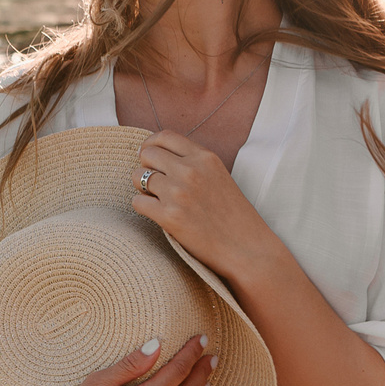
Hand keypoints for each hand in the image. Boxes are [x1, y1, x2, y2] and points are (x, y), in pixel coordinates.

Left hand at [131, 131, 283, 285]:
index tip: (148, 156)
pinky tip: (156, 214)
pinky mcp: (169, 217)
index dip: (151, 145)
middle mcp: (191, 170)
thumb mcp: (219, 176)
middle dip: (145, 166)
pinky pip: (137, 202)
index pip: (165, 136)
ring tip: (156, 199)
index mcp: (205, 158)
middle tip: (153, 183)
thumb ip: (194, 163)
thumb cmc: (233, 216)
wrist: (247, 248)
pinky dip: (143, 207)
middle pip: (147, 154)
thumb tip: (157, 155)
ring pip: (138, 177)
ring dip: (142, 188)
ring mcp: (178, 193)